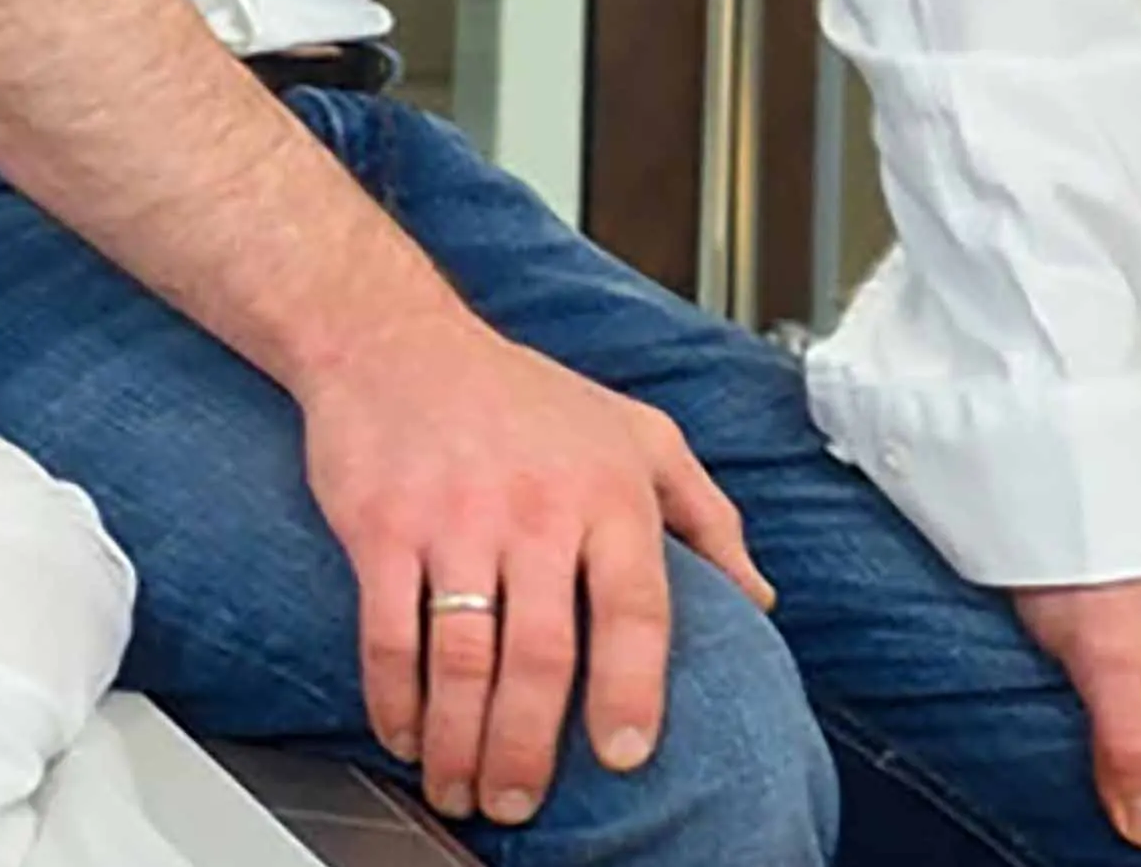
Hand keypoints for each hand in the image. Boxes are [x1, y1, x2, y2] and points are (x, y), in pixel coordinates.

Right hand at [265, 300, 751, 828]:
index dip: (632, 690)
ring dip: (460, 740)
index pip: (634, 608)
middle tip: (521, 803)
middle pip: (542, 654)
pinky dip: (395, 697)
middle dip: (529, 746)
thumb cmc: (520, 394)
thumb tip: (759, 598)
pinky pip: (388, 632)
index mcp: (608, 493)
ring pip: (462, 657)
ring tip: (461, 788)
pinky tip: (405, 734)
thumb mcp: (639, 433)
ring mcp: (454, 519)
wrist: (393, 338)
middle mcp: (535, 509)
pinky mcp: (381, 526)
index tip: (625, 755)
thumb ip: (708, 515)